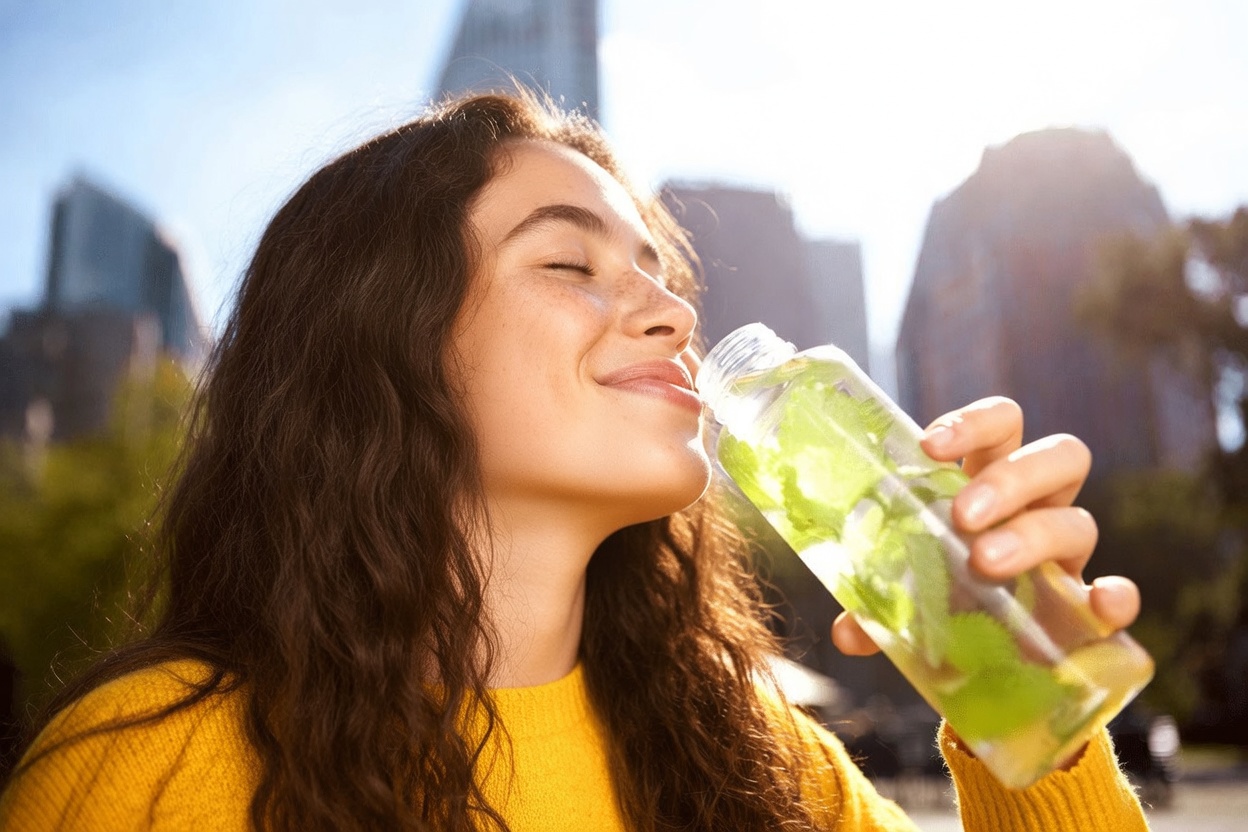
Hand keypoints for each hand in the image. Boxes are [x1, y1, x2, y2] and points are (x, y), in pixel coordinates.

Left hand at [831, 396, 1140, 656]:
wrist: (977, 664)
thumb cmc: (937, 598)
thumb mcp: (903, 594)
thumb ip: (875, 607)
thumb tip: (847, 634)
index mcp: (989, 480)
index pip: (1001, 425)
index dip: (973, 424)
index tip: (930, 446)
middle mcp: (1037, 507)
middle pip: (1056, 457)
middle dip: (1010, 480)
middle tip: (962, 516)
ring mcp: (1068, 557)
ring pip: (1081, 519)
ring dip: (1035, 533)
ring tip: (985, 560)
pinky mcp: (1088, 608)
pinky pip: (1120, 596)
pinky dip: (1116, 596)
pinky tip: (1099, 603)